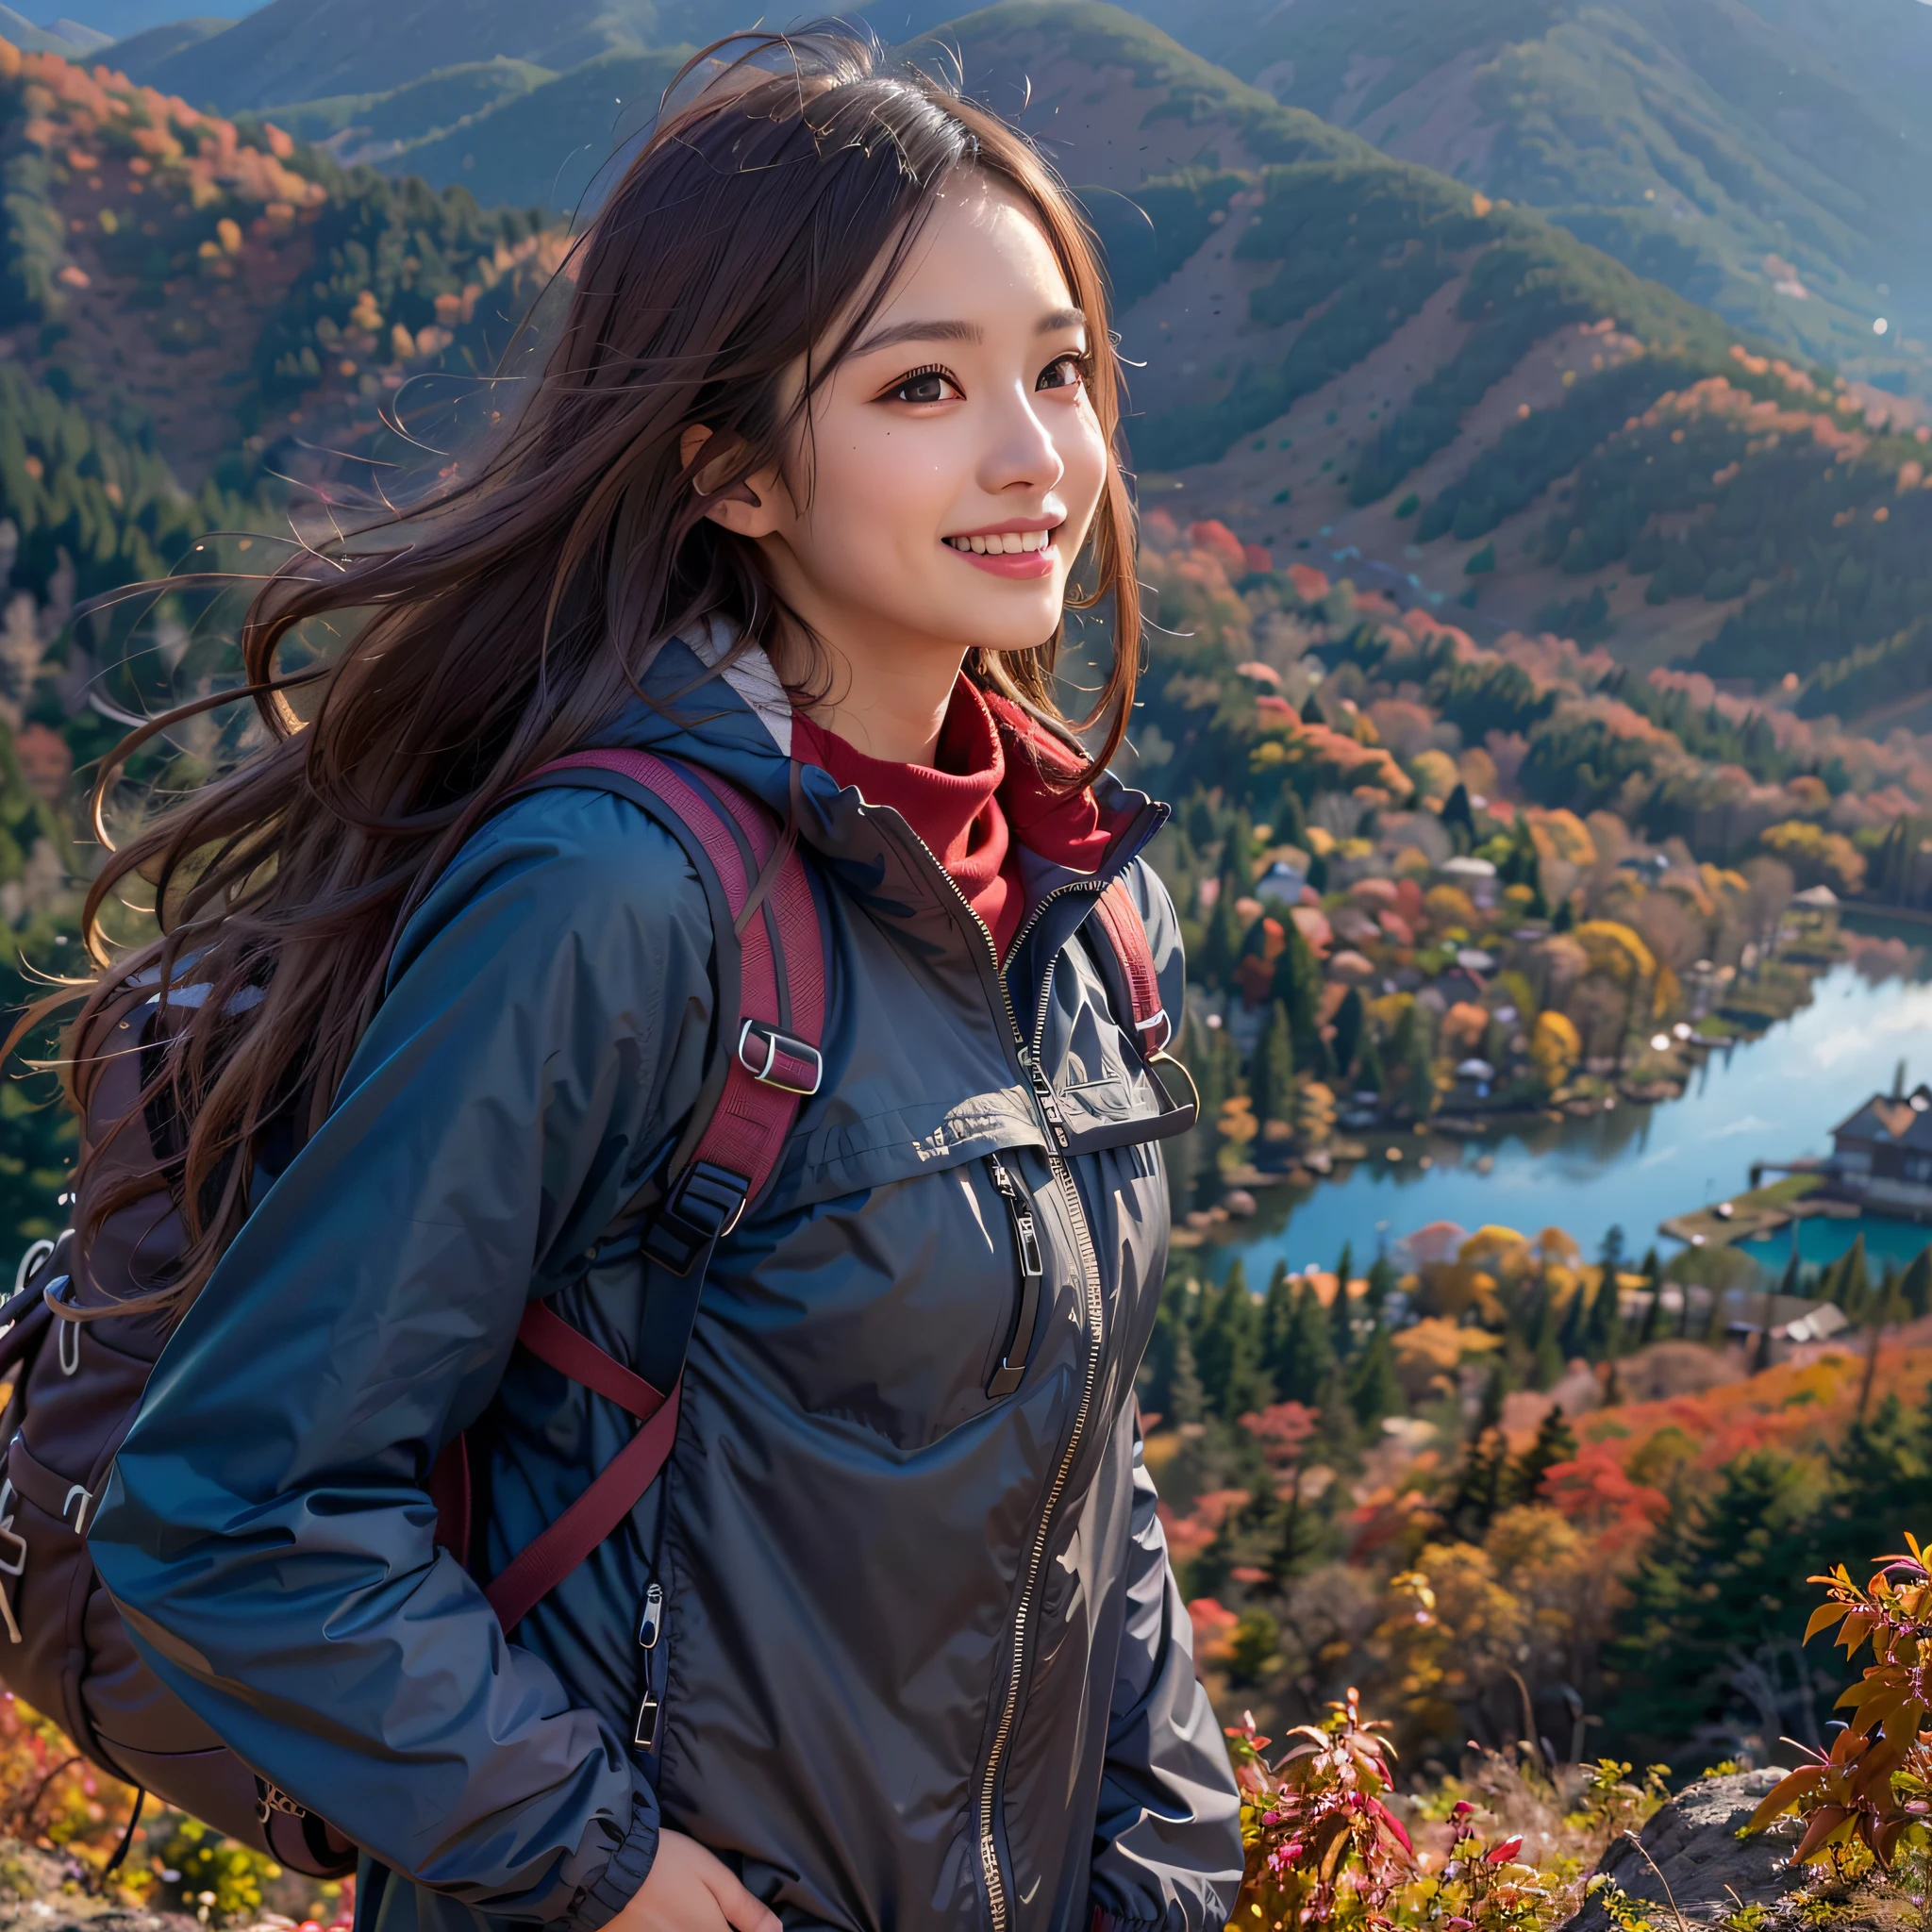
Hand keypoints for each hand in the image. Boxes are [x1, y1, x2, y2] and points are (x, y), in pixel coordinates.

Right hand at [610, 1828, 782, 1931]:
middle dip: (722, 1928)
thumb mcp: (712, 1875)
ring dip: (698, 1929)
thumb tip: (777, 1931)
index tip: (748, 1925)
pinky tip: (671, 1919)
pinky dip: (677, 1931)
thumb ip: (745, 1909)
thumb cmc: (665, 1863)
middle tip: (709, 1911)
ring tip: (686, 1910)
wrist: (607, 1867)